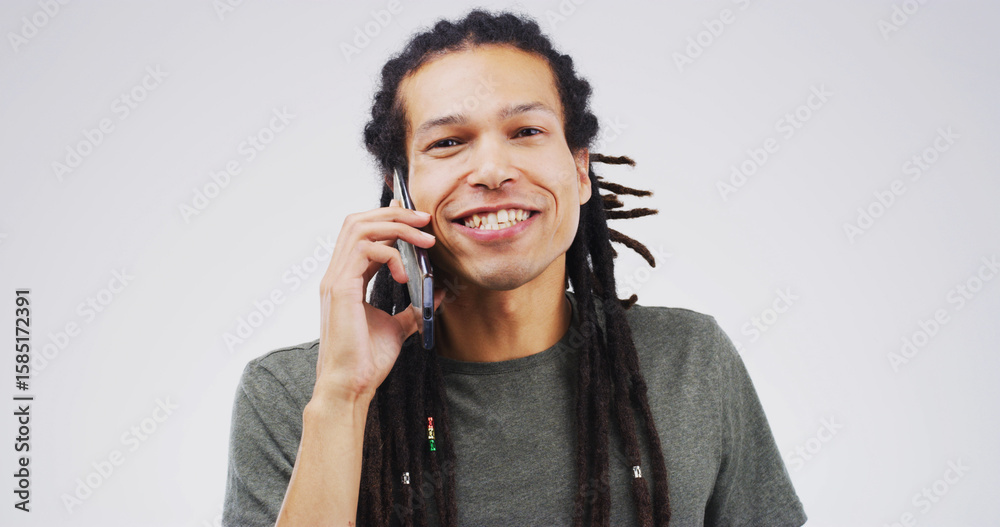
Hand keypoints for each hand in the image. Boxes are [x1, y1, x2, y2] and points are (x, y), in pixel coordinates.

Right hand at [313, 199, 445, 404]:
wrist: (350, 386)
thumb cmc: (366, 361)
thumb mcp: (397, 328)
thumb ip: (412, 309)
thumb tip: (436, 294)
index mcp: (346, 280)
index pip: (363, 234)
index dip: (389, 220)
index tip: (418, 219)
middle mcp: (337, 274)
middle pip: (357, 220)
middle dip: (393, 213)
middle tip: (424, 220)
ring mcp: (335, 279)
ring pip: (359, 227)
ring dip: (396, 227)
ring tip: (424, 241)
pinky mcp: (340, 288)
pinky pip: (364, 249)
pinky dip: (390, 254)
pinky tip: (404, 274)